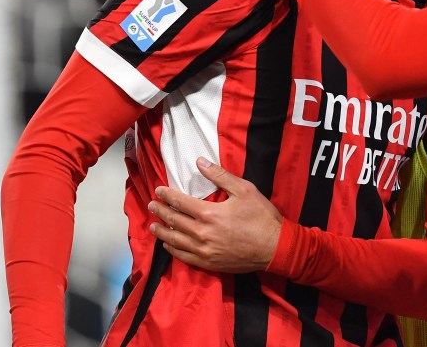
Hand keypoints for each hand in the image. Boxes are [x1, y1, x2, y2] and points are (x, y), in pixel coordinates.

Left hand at [148, 157, 283, 272]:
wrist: (274, 248)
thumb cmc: (262, 217)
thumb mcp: (244, 190)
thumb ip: (220, 176)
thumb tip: (200, 162)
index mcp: (209, 213)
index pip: (180, 202)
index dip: (167, 195)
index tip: (158, 191)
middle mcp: (201, 233)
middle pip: (174, 221)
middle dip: (160, 211)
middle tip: (151, 205)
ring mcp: (203, 251)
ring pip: (175, 241)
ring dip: (162, 232)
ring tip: (153, 226)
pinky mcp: (208, 263)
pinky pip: (184, 257)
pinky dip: (173, 250)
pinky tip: (168, 245)